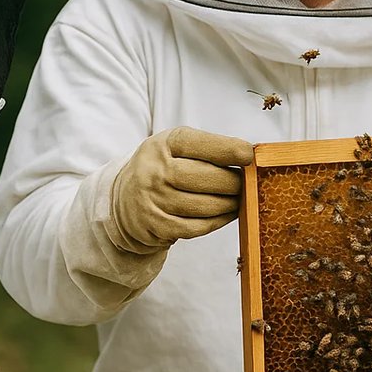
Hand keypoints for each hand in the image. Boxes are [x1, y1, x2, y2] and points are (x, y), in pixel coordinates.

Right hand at [111, 126, 254, 251]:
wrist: (124, 200)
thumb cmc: (162, 168)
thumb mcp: (174, 147)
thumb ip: (207, 148)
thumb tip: (248, 157)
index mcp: (162, 144)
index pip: (198, 144)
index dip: (227, 149)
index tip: (248, 155)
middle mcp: (154, 170)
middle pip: (206, 177)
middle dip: (234, 182)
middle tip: (245, 183)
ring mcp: (153, 200)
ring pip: (205, 206)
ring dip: (230, 204)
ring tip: (237, 199)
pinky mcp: (157, 225)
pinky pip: (198, 227)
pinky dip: (218, 221)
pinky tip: (226, 213)